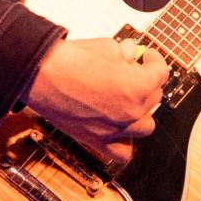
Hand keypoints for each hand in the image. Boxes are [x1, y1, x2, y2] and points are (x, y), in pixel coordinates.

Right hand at [24, 36, 169, 162]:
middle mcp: (131, 111)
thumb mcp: (105, 47)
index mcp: (137, 86)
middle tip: (131, 74)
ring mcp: (115, 129)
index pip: (161, 73)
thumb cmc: (70, 60)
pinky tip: (120, 130)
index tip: (147, 57)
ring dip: (140, 113)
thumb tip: (129, 54)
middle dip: (145, 83)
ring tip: (128, 102)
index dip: (154, 61)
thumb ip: (124, 54)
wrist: (40, 75)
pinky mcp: (96, 140)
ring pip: (145, 127)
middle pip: (153, 99)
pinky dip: (125, 143)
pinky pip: (122, 153)